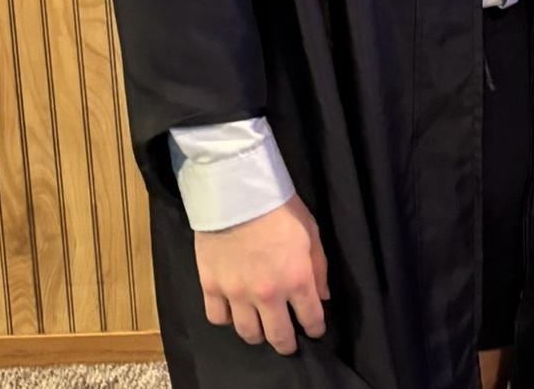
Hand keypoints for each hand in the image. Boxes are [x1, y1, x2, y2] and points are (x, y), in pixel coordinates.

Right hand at [195, 195, 329, 352]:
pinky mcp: (211, 286)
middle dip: (287, 343)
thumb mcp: (311, 231)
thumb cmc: (280, 206)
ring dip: (258, 334)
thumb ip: (318, 268)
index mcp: (296, 279)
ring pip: (247, 333)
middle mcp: (267, 294)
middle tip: (288, 341)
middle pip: (278, 337)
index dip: (315, 328)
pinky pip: (217, 318)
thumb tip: (322, 297)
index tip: (314, 329)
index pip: (310, 319)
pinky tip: (233, 310)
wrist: (238, 189)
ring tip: (261, 326)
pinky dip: (227, 318)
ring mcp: (237, 293)